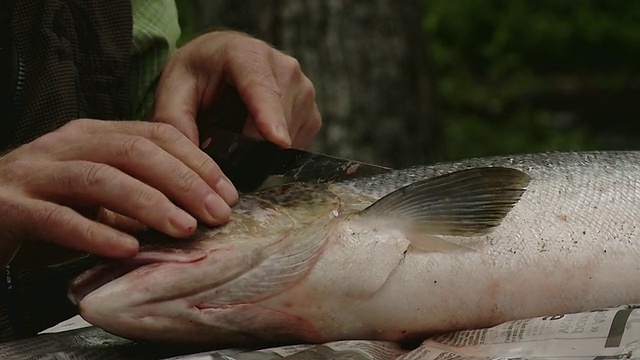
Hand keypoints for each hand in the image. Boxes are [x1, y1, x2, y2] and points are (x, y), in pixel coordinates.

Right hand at [0, 119, 237, 265]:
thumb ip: (139, 191)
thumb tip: (197, 208)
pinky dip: (97, 234)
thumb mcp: (100, 192)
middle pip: (135, 152)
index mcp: (93, 134)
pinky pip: (59, 219)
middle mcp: (65, 144)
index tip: (228, 192)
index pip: (155, 135)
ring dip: (150, 204)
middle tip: (217, 214)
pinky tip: (128, 249)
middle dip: (184, 183)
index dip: (197, 161)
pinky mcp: (11, 207)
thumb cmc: (49, 204)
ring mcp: (36, 173)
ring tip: (184, 229)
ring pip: (101, 179)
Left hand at [153, 31, 321, 148]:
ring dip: (261, 148)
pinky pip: (297, 144)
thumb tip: (190, 161)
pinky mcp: (312, 112)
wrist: (220, 61)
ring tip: (237, 131)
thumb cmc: (197, 73)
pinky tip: (256, 133)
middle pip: (274, 124)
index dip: (269, 116)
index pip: (262, 89)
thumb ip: (175, 122)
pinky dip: (274, 149)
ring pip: (287, 139)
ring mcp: (304, 90)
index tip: (277, 140)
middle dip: (248, 146)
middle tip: (221, 144)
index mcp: (248, 54)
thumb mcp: (173, 90)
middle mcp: (285, 68)